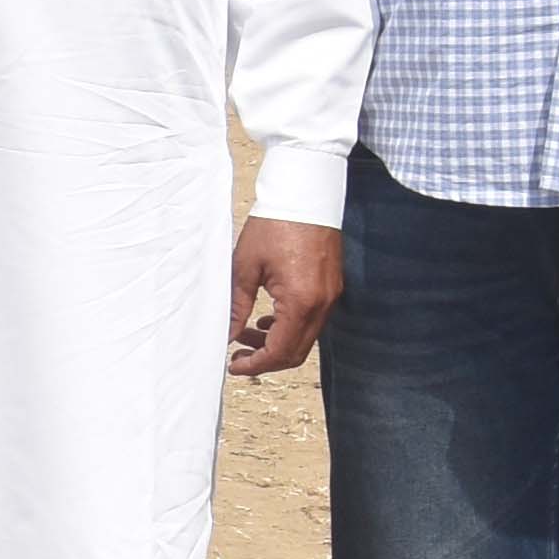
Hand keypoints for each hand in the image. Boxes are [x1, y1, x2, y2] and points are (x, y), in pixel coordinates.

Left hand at [228, 216, 341, 376]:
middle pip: (296, 352)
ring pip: (305, 338)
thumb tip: (226, 334)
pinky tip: (267, 318)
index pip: (280, 351)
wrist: (305, 193)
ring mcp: (331, 296)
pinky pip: (312, 320)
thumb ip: (236, 306)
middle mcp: (322, 304)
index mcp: (301, 301)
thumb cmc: (274, 224)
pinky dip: (290, 327)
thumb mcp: (245, 266)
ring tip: (246, 332)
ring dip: (276, 342)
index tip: (234, 365)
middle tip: (238, 353)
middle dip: (266, 359)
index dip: (256, 364)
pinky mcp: (332, 287)